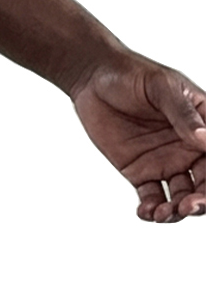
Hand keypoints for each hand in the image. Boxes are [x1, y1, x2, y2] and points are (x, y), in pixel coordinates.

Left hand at [70, 52, 205, 221]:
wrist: (94, 81)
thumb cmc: (133, 74)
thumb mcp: (162, 88)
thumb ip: (182, 114)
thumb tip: (203, 138)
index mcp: (203, 122)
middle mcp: (188, 146)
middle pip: (203, 182)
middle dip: (200, 200)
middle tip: (189, 206)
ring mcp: (165, 161)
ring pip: (180, 196)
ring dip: (176, 211)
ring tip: (164, 213)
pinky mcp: (140, 173)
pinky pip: (152, 198)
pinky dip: (151, 210)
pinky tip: (147, 211)